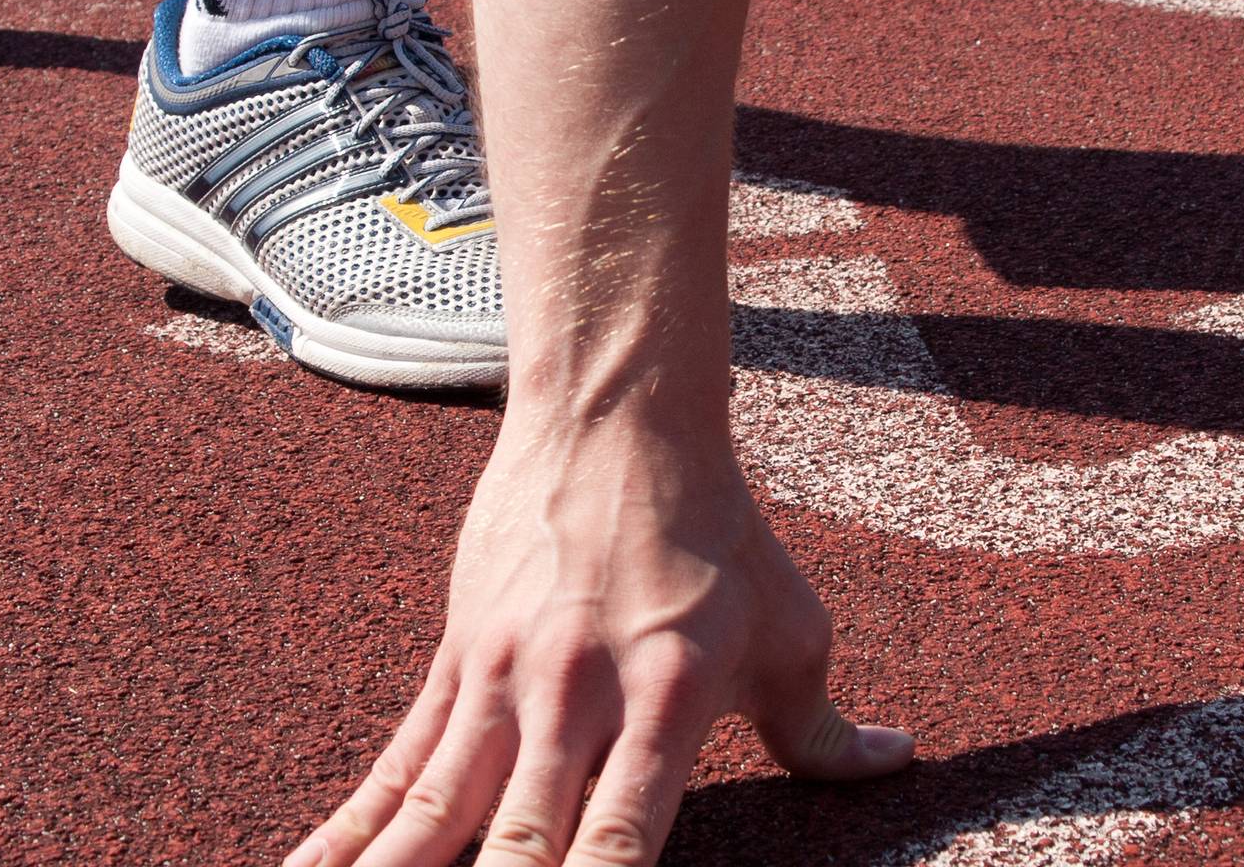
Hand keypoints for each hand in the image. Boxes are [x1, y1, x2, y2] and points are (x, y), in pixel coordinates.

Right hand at [286, 431, 912, 866]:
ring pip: (434, 813)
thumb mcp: (793, 630)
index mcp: (666, 702)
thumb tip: (894, 765)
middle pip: (517, 839)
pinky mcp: (454, 667)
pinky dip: (349, 831)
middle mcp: (575, 700)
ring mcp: (502, 684)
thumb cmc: (718, 535)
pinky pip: (395, 768)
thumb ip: (826, 731)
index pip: (626, 836)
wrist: (617, 418)